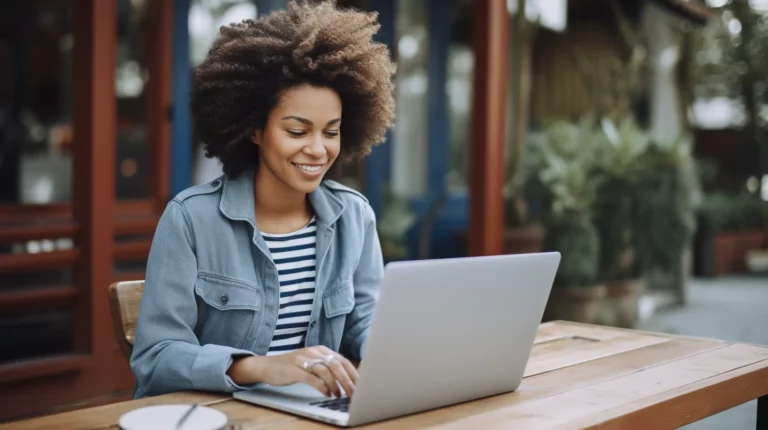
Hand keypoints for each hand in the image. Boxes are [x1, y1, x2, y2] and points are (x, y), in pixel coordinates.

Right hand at [229, 346, 358, 397]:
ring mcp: (304, 359)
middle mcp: (314, 352)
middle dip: (348, 381)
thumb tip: (348, 379)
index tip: (361, 385)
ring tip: (340, 395)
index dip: (353, 373)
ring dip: (336, 385)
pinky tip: (327, 393)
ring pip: (326, 371)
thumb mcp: (312, 364)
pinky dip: (322, 386)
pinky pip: (312, 378)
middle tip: (354, 393)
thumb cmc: (292, 367)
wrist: (268, 366)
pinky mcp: (294, 369)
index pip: (342, 360)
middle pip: (337, 365)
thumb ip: (327, 368)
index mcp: (321, 350)